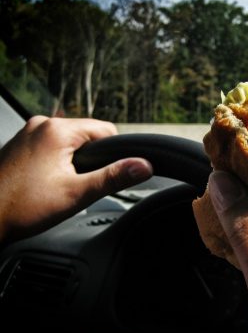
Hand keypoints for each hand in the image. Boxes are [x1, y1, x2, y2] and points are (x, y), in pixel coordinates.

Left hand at [0, 116, 152, 241]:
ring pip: (69, 142)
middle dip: (90, 160)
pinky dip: (56, 162)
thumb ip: (113, 177)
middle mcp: (40, 124)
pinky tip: (46, 183)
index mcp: (57, 130)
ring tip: (59, 186)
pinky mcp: (19, 145)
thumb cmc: (21, 207)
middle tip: (76, 185)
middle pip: (87, 136)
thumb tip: (143, 166)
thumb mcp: (77, 194)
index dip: (113, 153)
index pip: (105, 130)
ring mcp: (27, 133)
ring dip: (73, 162)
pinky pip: (51, 147)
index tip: (103, 175)